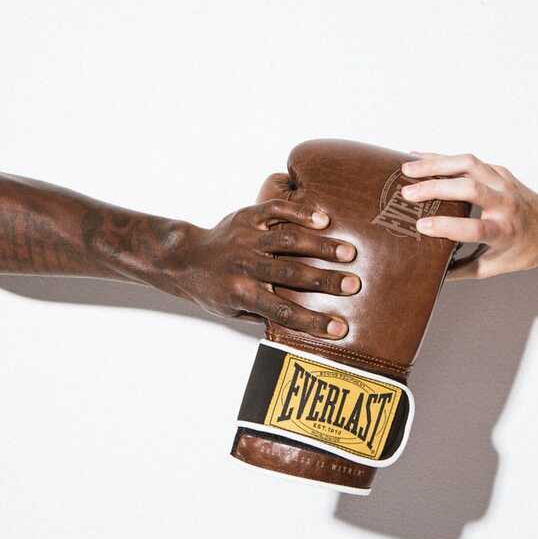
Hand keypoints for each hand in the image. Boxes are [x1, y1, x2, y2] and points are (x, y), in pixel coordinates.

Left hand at [166, 200, 359, 337]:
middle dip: (324, 280)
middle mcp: (245, 265)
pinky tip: (324, 218)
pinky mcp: (247, 216)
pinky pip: (275, 210)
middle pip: (291, 274)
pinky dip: (300, 212)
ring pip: (287, 240)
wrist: (184, 257)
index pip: (283, 312)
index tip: (340, 328)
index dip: (313, 322)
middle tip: (353, 284)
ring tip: (348, 251)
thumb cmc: (212, 289)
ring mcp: (247, 238)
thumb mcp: (232, 311)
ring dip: (320, 246)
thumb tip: (300, 324)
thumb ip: (264, 315)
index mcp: (241, 293)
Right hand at [401, 152, 537, 279]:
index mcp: (504, 231)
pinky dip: (443, 158)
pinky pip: (469, 160)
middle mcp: (505, 204)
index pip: (474, 228)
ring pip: (469, 164)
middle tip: (407, 194)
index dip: (447, 227)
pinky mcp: (499, 171)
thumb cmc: (525, 248)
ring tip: (408, 168)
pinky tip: (421, 158)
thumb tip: (433, 275)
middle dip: (436, 188)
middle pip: (469, 188)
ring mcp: (503, 183)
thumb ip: (464, 270)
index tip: (422, 226)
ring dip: (437, 164)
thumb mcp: (496, 266)